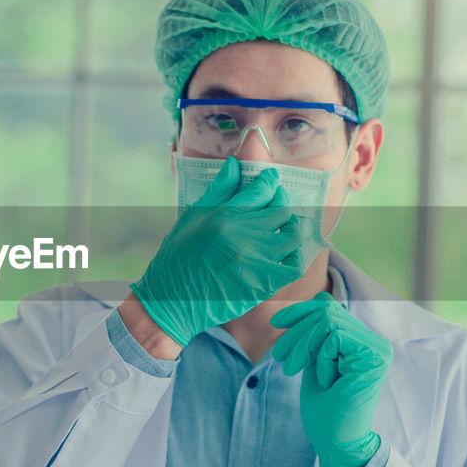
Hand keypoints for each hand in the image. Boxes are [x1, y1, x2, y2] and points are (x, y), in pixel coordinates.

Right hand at [131, 156, 303, 347]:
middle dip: (282, 200)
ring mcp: (256, 260)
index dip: (270, 180)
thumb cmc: (177, 258)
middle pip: (281, 209)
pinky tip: (285, 252)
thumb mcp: (191, 217)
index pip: (261, 189)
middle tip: (277, 200)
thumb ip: (218, 190)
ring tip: (284, 225)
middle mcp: (243, 235)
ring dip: (291, 226)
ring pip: (292, 234)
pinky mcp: (263, 284)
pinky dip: (295, 255)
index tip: (271, 180)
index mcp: (224, 216)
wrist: (171, 302)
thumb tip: (235, 164)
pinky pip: (294, 265)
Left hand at [271, 292, 392, 466]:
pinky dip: (321, 359)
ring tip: (294, 370)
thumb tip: (321, 296)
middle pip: (326, 312)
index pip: (329, 309)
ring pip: (328, 322)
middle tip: (281, 358)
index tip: (275, 323)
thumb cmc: (324, 409)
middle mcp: (375, 342)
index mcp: (362, 342)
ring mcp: (378, 348)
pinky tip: (326, 381)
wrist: (335, 442)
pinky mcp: (375, 357)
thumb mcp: (315, 362)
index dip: (300, 311)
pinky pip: (334, 338)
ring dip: (304, 346)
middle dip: (296, 333)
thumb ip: (317, 334)